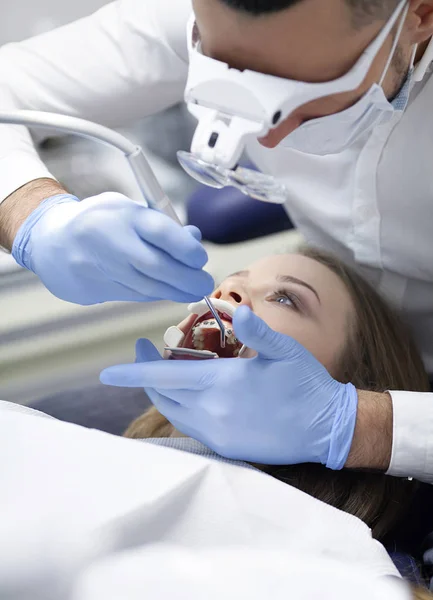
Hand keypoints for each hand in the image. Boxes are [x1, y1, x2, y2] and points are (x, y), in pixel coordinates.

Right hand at [12, 193, 213, 304]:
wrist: (52, 243)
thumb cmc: (101, 220)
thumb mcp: (130, 209)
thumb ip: (162, 223)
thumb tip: (194, 239)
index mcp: (122, 214)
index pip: (160, 232)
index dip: (186, 248)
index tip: (201, 258)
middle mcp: (111, 242)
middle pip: (156, 267)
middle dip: (188, 279)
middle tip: (205, 282)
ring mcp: (103, 269)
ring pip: (148, 287)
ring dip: (176, 291)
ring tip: (193, 289)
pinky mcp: (98, 289)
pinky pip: (137, 295)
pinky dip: (157, 294)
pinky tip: (169, 290)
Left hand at [100, 306, 357, 467]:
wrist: (328, 428)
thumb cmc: (306, 384)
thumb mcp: (285, 350)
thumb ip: (258, 331)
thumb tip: (239, 312)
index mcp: (221, 385)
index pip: (164, 377)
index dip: (134, 371)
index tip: (110, 369)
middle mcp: (212, 412)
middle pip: (163, 396)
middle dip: (145, 376)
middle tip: (144, 353)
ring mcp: (219, 433)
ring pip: (174, 413)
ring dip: (162, 394)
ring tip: (164, 372)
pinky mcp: (228, 447)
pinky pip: (191, 428)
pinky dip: (180, 410)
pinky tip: (188, 397)